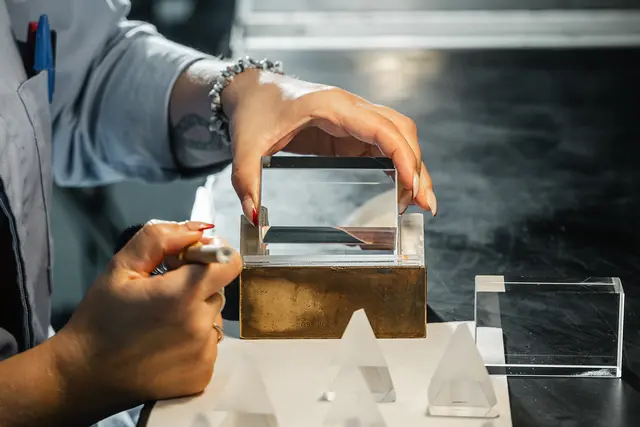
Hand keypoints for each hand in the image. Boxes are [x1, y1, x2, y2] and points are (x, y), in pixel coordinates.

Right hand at [51, 221, 241, 409]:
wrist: (83, 376)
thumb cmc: (101, 318)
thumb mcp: (121, 268)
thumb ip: (161, 239)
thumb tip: (199, 229)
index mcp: (183, 294)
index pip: (230, 262)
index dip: (212, 257)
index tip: (188, 263)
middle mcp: (201, 325)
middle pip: (218, 291)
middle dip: (196, 288)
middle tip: (162, 298)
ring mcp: (204, 354)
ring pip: (213, 319)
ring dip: (195, 315)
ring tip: (160, 325)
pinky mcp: (202, 376)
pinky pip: (209, 346)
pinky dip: (193, 343)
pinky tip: (164, 347)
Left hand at [221, 70, 437, 224]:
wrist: (250, 90)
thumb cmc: (253, 110)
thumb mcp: (245, 147)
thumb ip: (247, 181)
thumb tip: (254, 215)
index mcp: (330, 106)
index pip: (380, 126)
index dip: (402, 154)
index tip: (412, 183)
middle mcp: (349, 108)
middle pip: (400, 131)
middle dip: (417, 166)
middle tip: (423, 203)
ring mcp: (352, 119)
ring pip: (398, 137)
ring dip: (413, 166)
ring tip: (419, 201)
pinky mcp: (349, 132)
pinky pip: (383, 145)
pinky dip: (398, 165)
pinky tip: (402, 188)